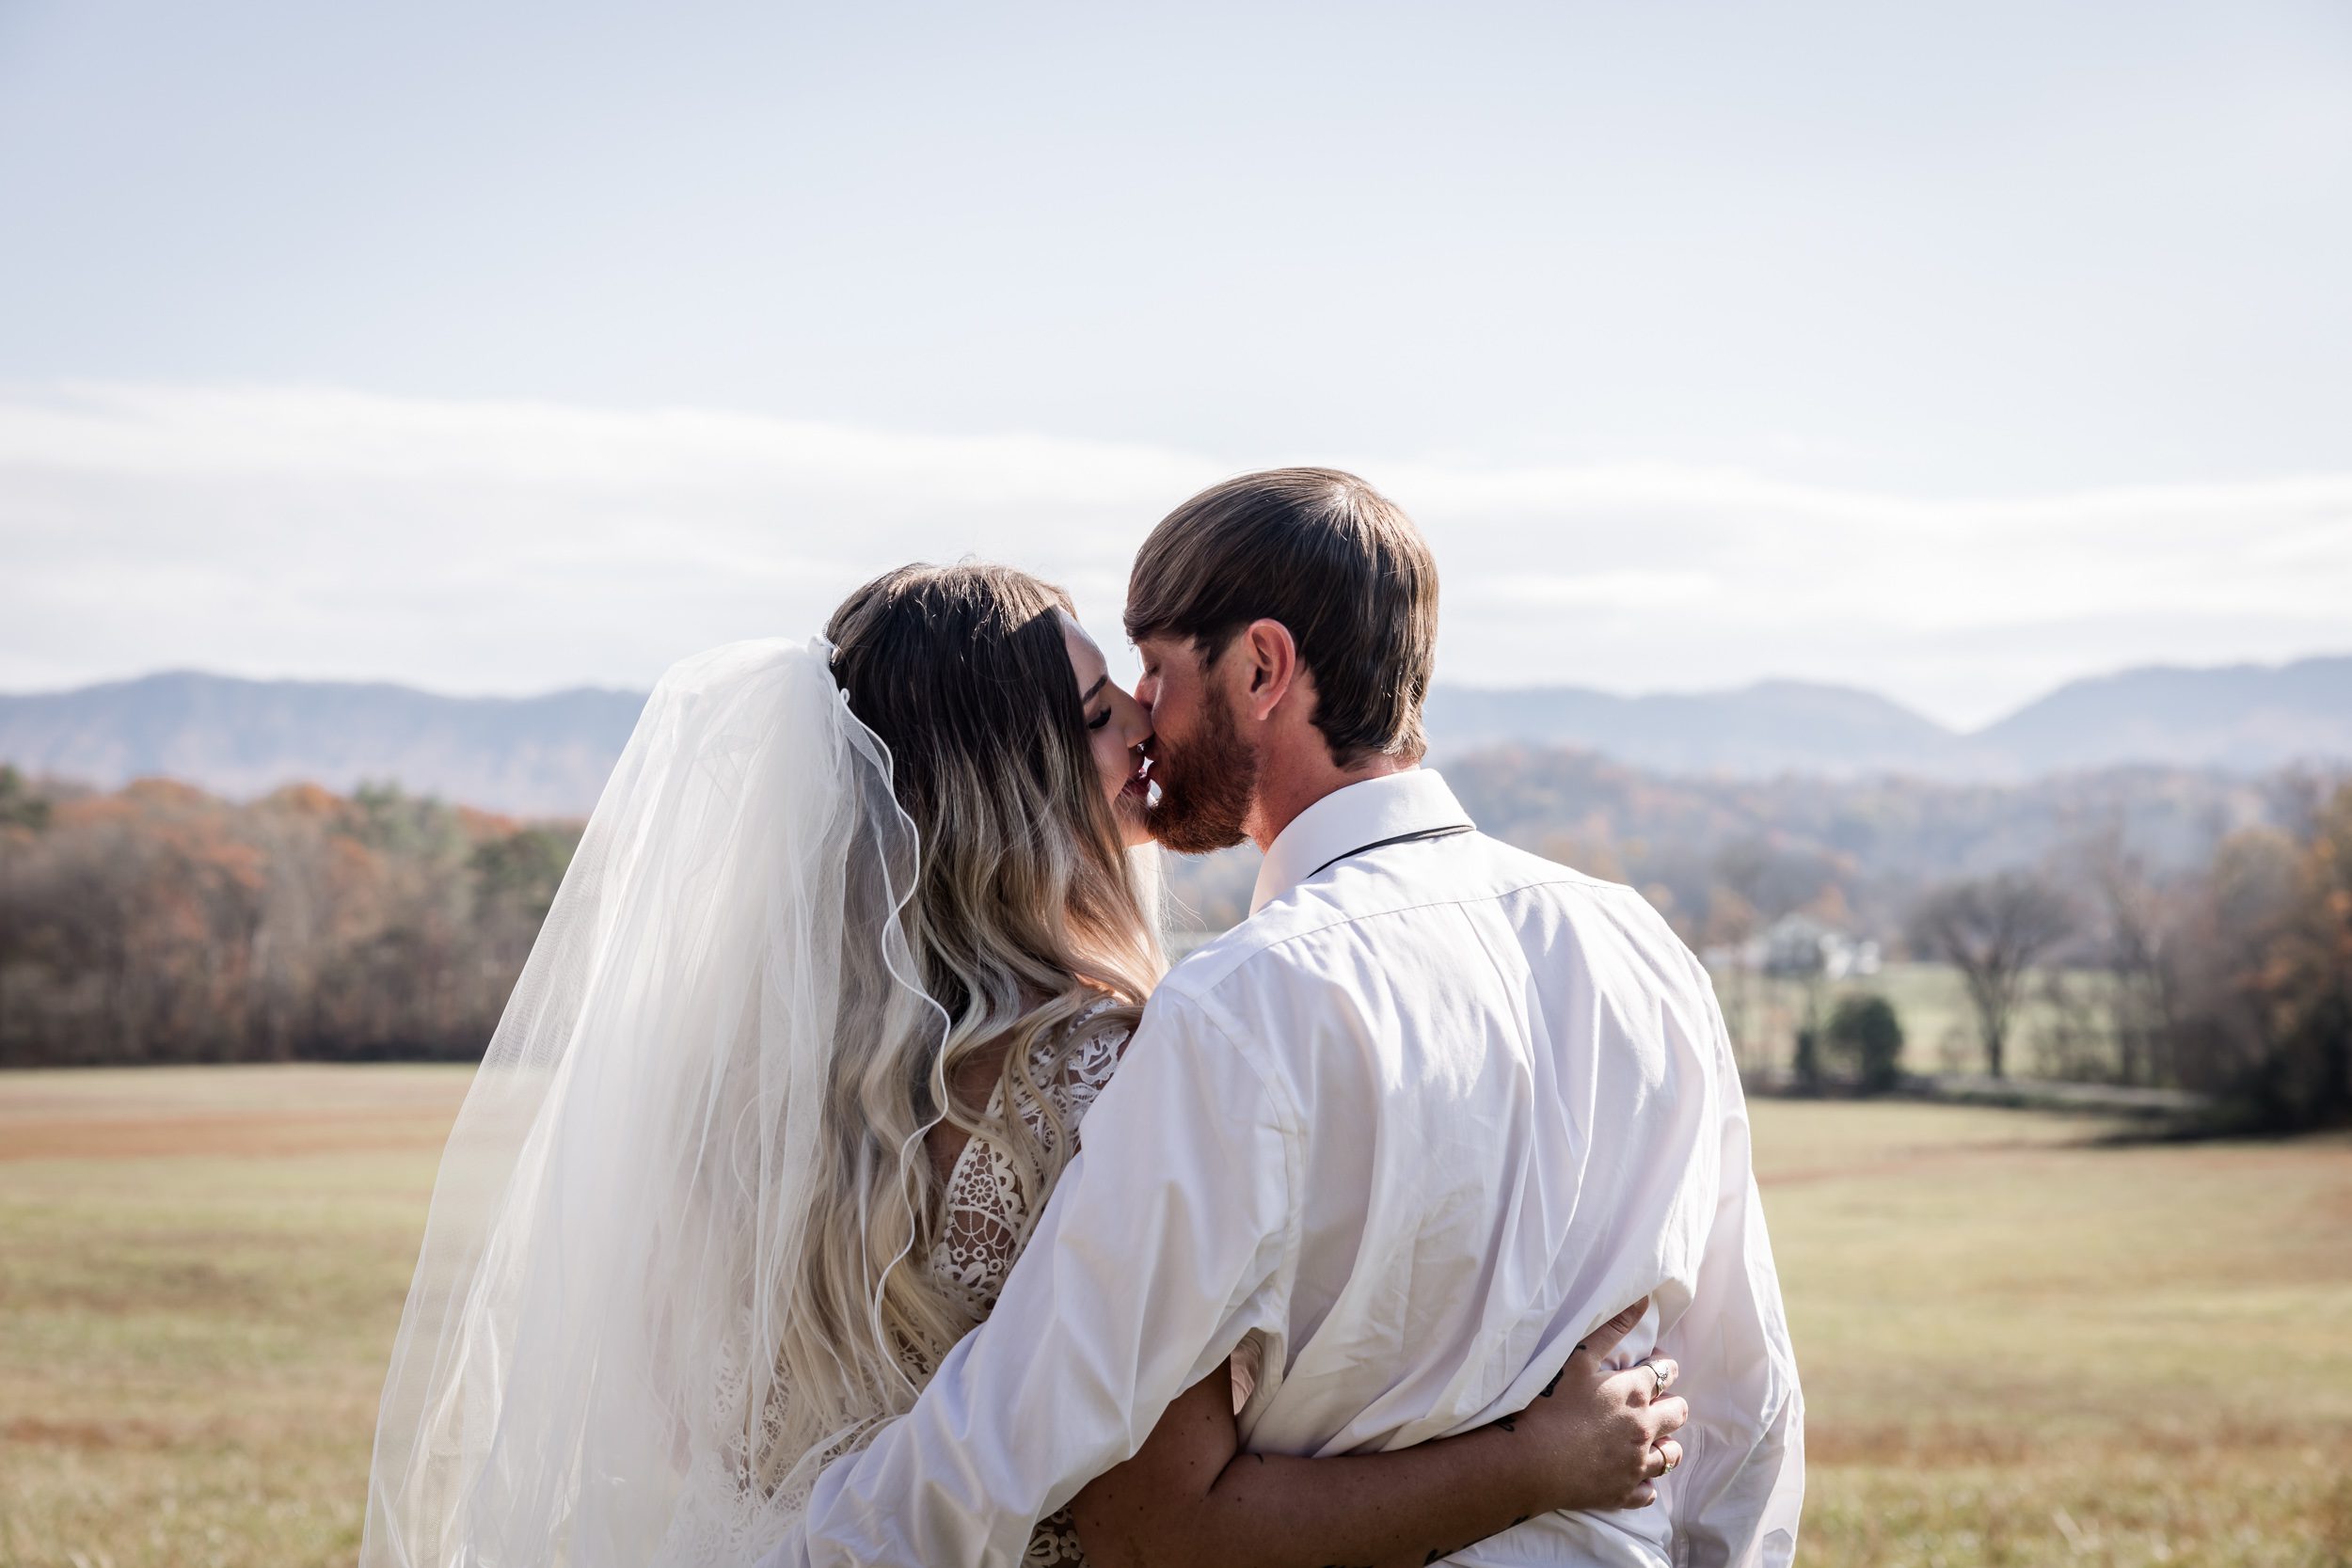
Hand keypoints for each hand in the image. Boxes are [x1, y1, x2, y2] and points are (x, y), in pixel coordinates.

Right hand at [1499, 1298, 1688, 1511]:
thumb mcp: (1576, 1357)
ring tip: (1648, 1437)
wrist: (1525, 1460)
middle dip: (1670, 1402)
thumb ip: (1612, 1327)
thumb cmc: (1547, 1403)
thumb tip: (1644, 1301)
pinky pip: (1650, 1491)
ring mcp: (1635, 1464)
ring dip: (1665, 1442)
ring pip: (1671, 1454)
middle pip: (1678, 1412)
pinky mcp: (1623, 1493)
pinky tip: (1632, 1472)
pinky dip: (1645, 1481)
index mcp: (1634, 1392)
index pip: (1666, 1372)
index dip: (1661, 1366)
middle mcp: (1643, 1428)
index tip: (1650, 1367)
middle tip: (1650, 1402)